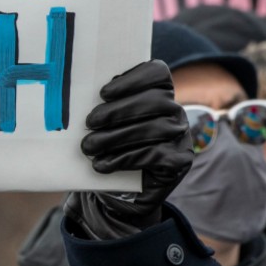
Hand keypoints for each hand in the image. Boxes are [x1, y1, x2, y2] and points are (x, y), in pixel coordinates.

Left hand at [65, 60, 191, 239]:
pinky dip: (124, 158)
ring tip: (89, 146)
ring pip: (152, 129)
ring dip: (116, 137)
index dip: (132, 79)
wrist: (124, 193)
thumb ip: (106, 104)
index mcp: (160, 92)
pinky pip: (154, 154)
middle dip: (118, 111)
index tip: (103, 93)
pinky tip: (103, 164)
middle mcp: (176, 110)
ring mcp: (181, 136)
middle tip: (89, 123)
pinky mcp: (180, 160)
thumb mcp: (109, 123)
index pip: (157, 72)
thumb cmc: (113, 148)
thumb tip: (84, 92)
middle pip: (154, 101)